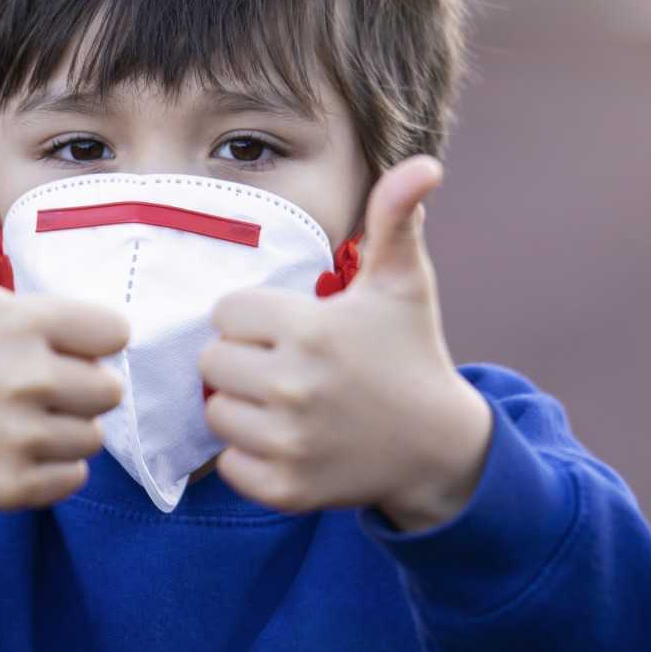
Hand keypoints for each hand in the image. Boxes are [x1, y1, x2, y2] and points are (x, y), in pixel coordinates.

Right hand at [0, 143, 129, 515]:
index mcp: (22, 322)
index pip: (114, 332)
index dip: (93, 338)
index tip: (60, 341)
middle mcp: (22, 378)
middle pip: (110, 389)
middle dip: (82, 388)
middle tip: (40, 384)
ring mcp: (15, 434)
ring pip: (93, 437)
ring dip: (69, 430)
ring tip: (27, 416)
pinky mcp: (8, 483)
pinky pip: (73, 480)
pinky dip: (54, 471)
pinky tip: (18, 449)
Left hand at [197, 156, 492, 528]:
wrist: (438, 446)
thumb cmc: (410, 353)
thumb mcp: (402, 283)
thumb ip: (395, 219)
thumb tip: (423, 163)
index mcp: (311, 330)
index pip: (227, 313)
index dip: (255, 320)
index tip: (293, 329)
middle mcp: (294, 387)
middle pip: (212, 362)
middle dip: (243, 362)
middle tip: (287, 368)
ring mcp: (289, 442)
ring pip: (216, 412)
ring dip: (243, 409)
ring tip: (287, 404)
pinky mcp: (285, 488)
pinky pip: (229, 464)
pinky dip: (250, 456)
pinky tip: (288, 441)